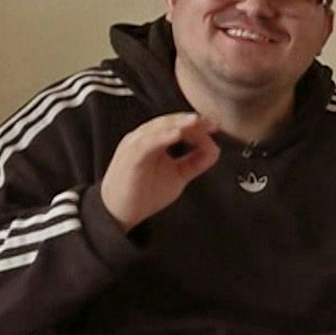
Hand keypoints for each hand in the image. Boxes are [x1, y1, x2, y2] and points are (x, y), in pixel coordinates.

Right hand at [99, 112, 219, 231]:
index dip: (196, 124)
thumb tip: (215, 150)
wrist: (120, 213)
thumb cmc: (144, 193)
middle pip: (168, 122)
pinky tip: (177, 134)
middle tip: (211, 122)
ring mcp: (134, 146)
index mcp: (153, 140)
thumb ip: (195, 162)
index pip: (176, 125)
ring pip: (157, 128)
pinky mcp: (130, 158)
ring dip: (177, 123)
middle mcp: (142, 139)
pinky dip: (162, 137)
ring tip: (196, 121)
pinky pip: (146, 144)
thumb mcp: (177, 175)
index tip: (215, 126)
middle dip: (190, 120)